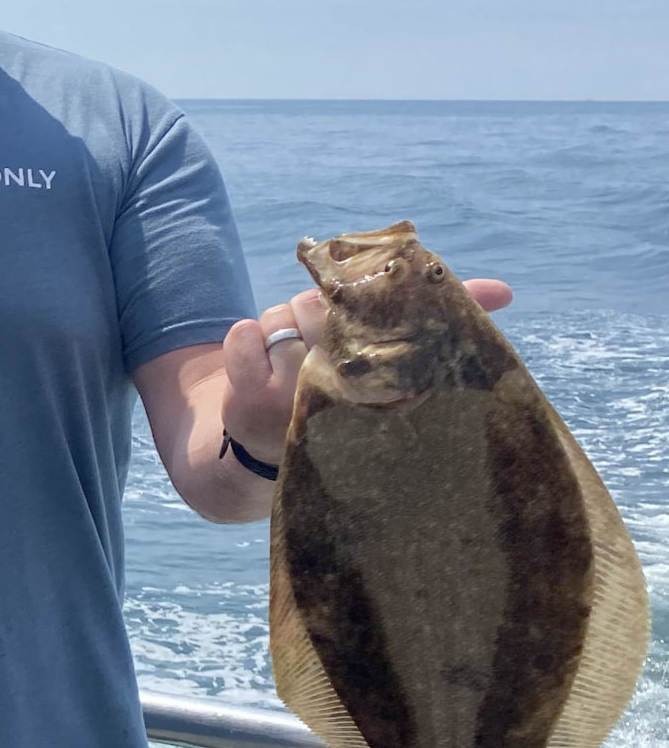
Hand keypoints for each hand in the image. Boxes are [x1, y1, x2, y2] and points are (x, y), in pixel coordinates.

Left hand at [219, 275, 513, 464]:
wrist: (267, 455)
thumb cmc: (346, 395)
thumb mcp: (398, 365)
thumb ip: (443, 324)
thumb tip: (505, 292)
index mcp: (376, 394)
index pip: (380, 333)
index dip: (374, 304)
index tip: (370, 301)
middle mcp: (330, 401)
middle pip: (321, 313)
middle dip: (322, 305)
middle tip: (327, 317)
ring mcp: (283, 399)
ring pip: (283, 319)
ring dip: (286, 317)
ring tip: (297, 338)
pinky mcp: (243, 396)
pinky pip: (241, 337)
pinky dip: (247, 334)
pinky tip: (261, 345)